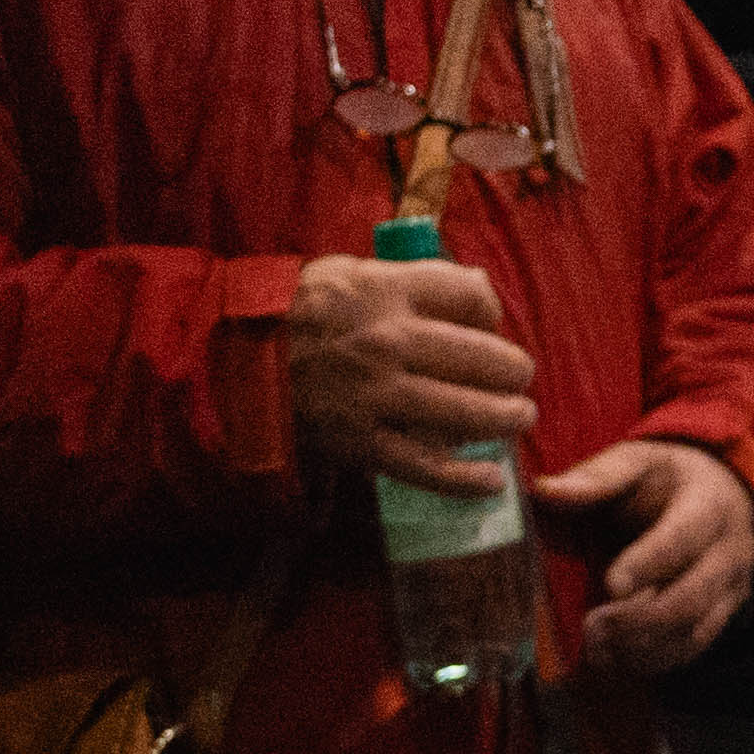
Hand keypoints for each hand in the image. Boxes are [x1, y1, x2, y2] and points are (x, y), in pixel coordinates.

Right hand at [289, 253, 533, 491]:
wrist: (233, 363)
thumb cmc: (294, 314)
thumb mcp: (348, 273)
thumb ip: (411, 278)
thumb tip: (477, 288)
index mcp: (385, 293)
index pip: (468, 295)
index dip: (491, 311)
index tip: (491, 326)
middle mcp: (387, 342)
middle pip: (479, 356)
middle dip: (513, 371)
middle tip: (520, 379)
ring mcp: (375, 396)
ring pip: (464, 412)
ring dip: (504, 418)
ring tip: (519, 419)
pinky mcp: (360, 442)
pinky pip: (426, 465)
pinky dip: (465, 478)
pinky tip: (493, 480)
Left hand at [535, 434, 753, 674]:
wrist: (721, 500)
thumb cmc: (666, 484)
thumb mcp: (638, 464)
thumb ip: (596, 478)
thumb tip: (544, 490)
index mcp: (708, 505)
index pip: (684, 538)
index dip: (649, 563)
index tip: (611, 583)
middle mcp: (727, 553)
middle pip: (691, 597)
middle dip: (638, 619)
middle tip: (591, 628)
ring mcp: (728, 591)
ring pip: (693, 631)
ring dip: (641, 647)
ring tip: (595, 650)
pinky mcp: (718, 618)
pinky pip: (691, 649)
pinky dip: (651, 661)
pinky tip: (613, 661)